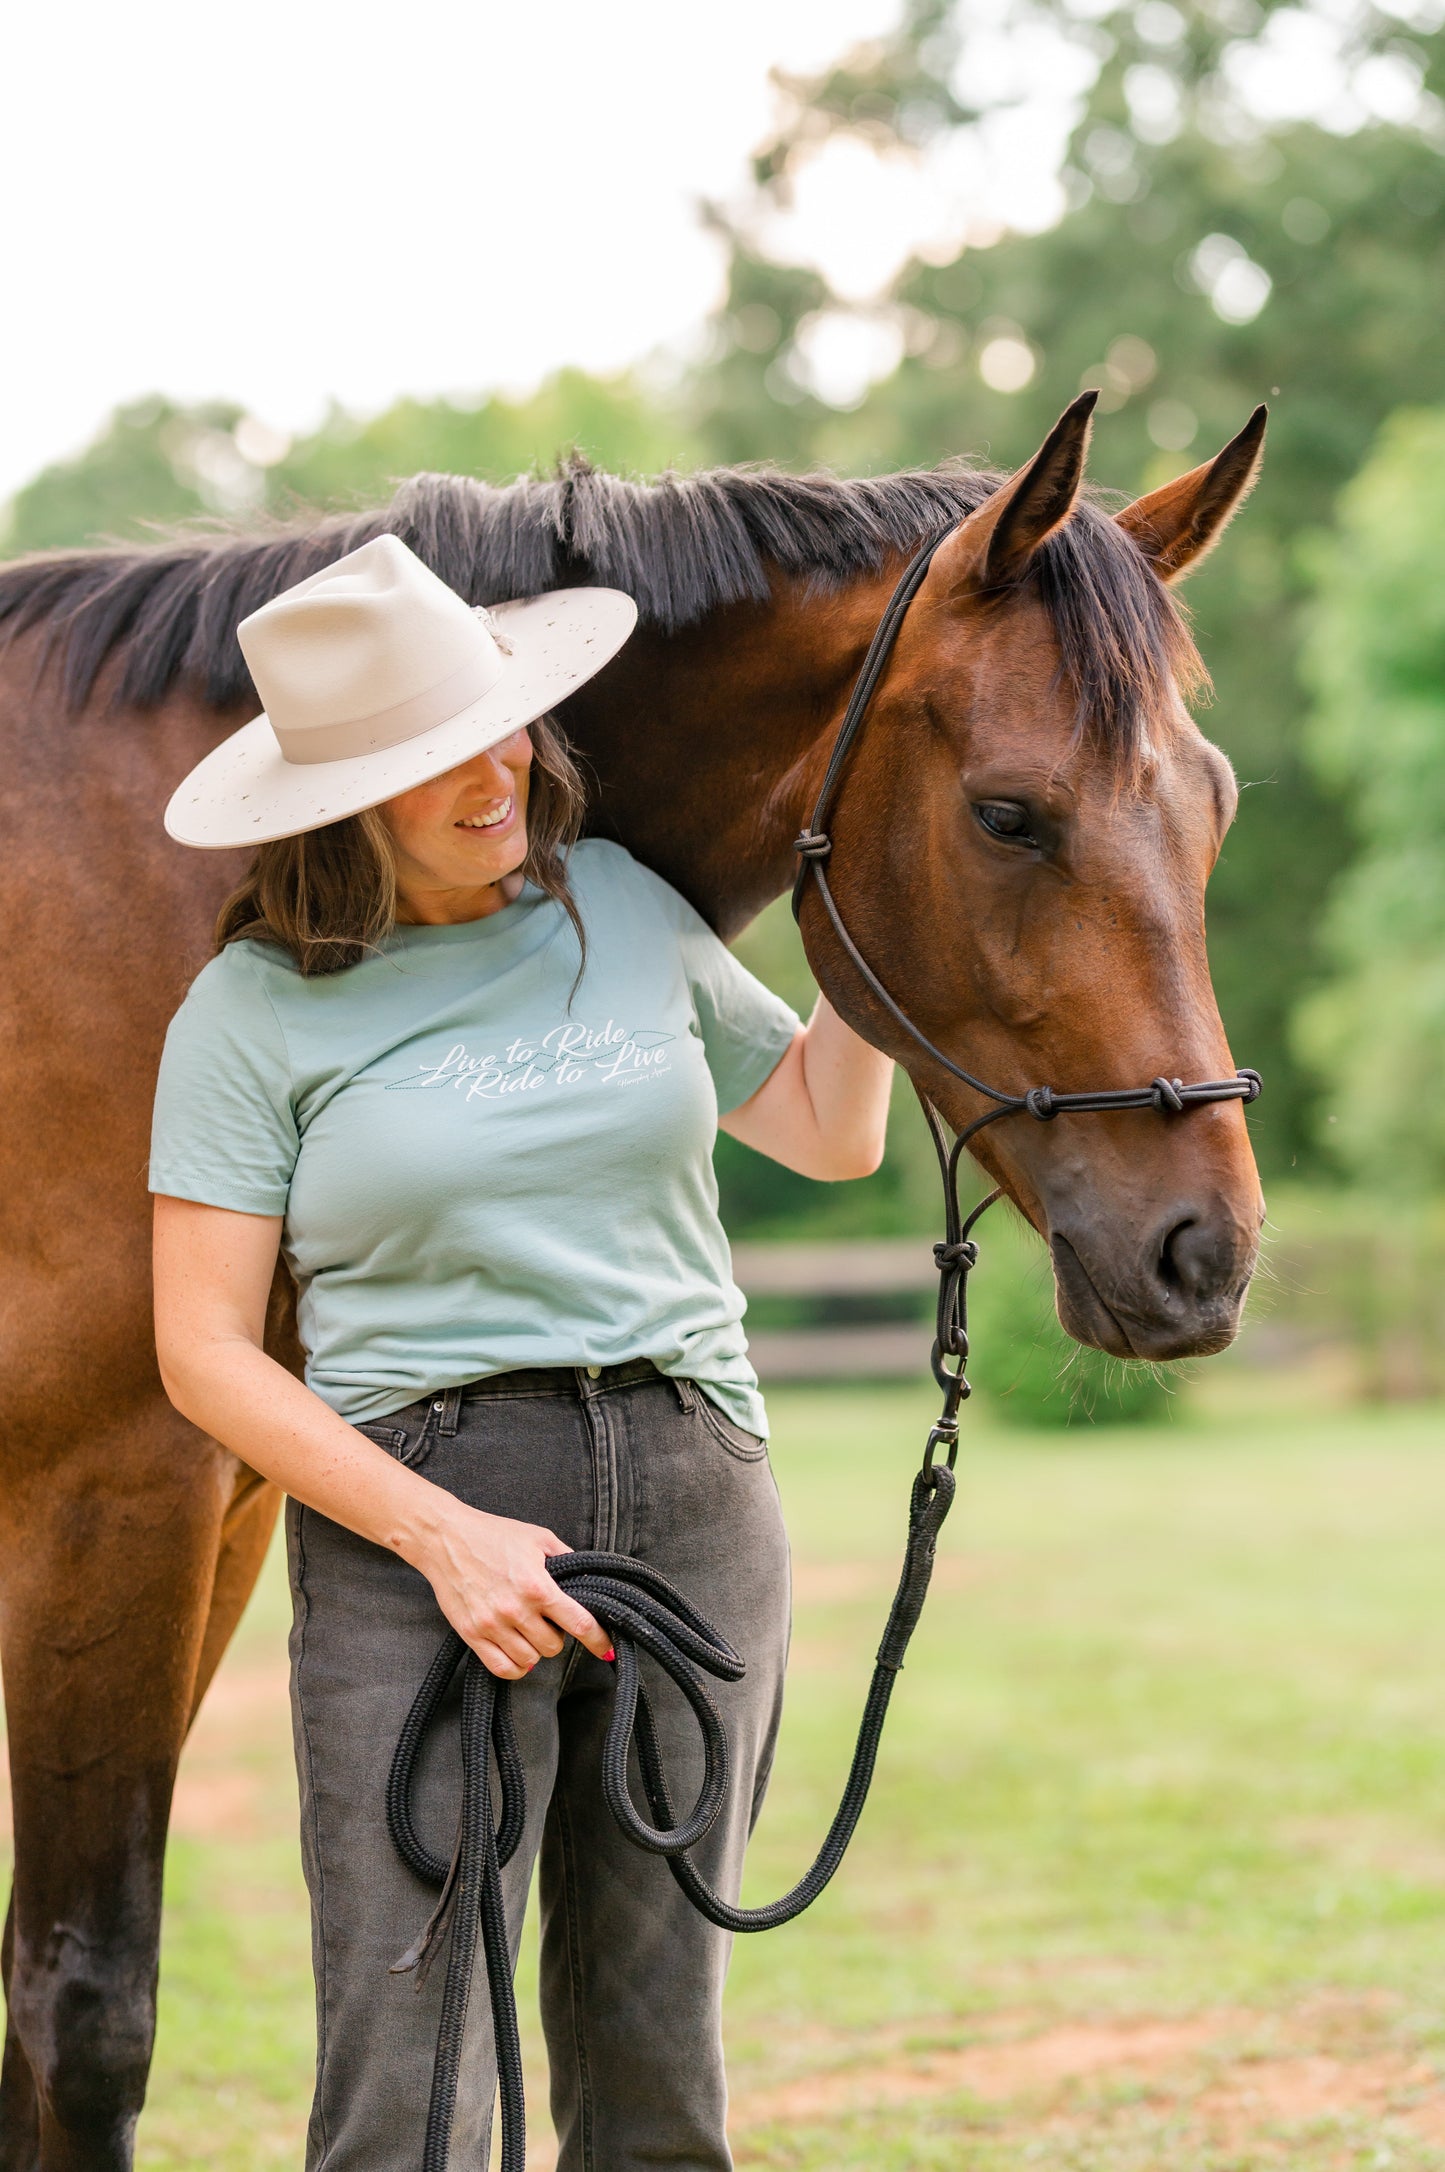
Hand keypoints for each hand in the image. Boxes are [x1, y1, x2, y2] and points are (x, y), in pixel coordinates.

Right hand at [412, 1498, 611, 1679]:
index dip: (597, 1639)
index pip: (578, 1623)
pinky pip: (502, 1668)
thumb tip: (588, 1579)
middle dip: (557, 1635)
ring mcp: (492, 1625)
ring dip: (535, 1649)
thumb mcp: (538, 1538)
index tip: (605, 1648)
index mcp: (537, 1586)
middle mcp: (516, 1609)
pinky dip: (516, 1666)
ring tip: (529, 1630)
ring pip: (530, 1660)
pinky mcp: (471, 1634)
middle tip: (548, 1620)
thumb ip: (566, 1559)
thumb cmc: (492, 1535)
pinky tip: (517, 1651)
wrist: (445, 1538)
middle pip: (553, 1646)